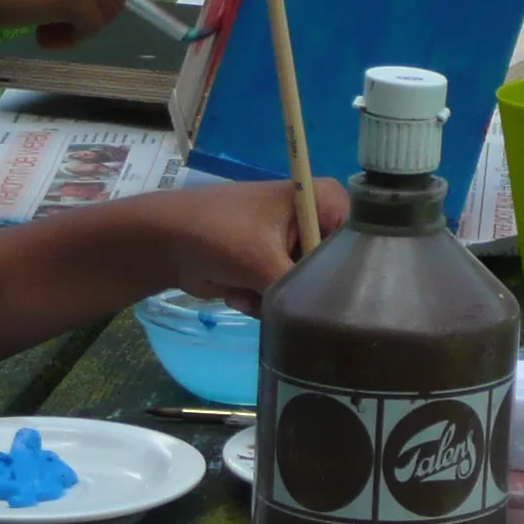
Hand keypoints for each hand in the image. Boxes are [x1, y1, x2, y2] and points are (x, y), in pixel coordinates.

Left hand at [137, 177, 354, 307]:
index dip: (350, 270)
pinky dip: (260, 300)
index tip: (332, 295)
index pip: (360, 239)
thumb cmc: (216, 234)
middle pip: (333, 269)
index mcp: (323, 199)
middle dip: (302, 289)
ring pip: (305, 290)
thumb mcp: (264, 262)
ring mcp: (292, 244)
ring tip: (248, 289)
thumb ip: (301, 291)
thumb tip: (327, 324)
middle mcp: (314, 219)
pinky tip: (237, 292)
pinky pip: (284, 297)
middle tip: (275, 291)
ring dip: (275, 298)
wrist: (163, 244)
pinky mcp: (272, 267)